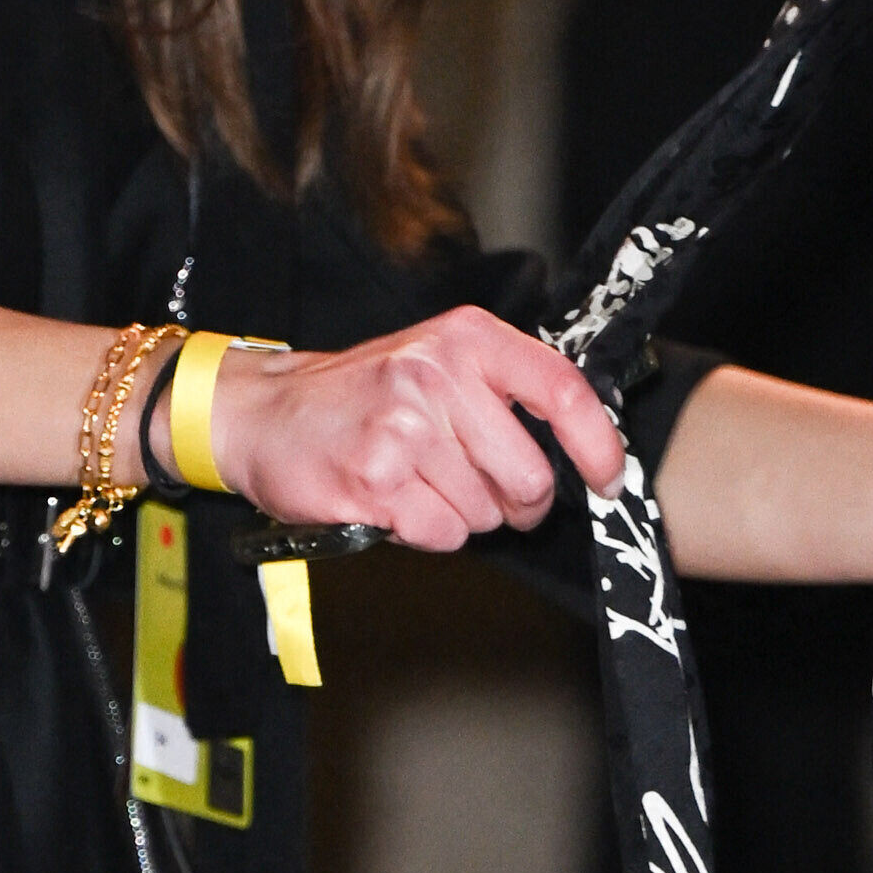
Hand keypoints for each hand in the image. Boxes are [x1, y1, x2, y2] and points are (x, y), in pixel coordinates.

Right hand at [207, 306, 624, 549]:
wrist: (264, 414)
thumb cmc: (362, 396)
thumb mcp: (439, 364)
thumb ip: (507, 394)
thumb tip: (584, 454)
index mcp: (467, 339)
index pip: (563, 393)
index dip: (598, 448)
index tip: (608, 481)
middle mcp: (437, 374)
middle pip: (530, 477)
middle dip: (515, 502)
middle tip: (475, 487)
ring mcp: (404, 426)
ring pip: (485, 513)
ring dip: (461, 515)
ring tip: (417, 481)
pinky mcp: (375, 477)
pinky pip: (442, 533)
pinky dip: (424, 531)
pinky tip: (393, 499)